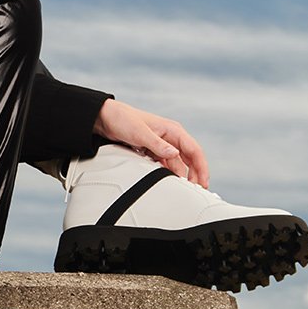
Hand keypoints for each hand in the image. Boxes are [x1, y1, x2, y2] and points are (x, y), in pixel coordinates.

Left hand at [93, 98, 209, 186]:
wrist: (105, 118)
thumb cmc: (123, 119)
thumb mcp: (140, 133)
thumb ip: (157, 145)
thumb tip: (174, 154)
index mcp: (173, 130)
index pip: (194, 151)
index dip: (201, 168)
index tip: (202, 182)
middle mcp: (170, 138)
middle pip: (189, 159)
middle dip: (194, 174)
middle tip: (197, 190)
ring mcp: (161, 145)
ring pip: (177, 163)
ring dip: (180, 175)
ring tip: (183, 190)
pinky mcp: (152, 151)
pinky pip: (164, 164)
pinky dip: (168, 173)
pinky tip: (168, 182)